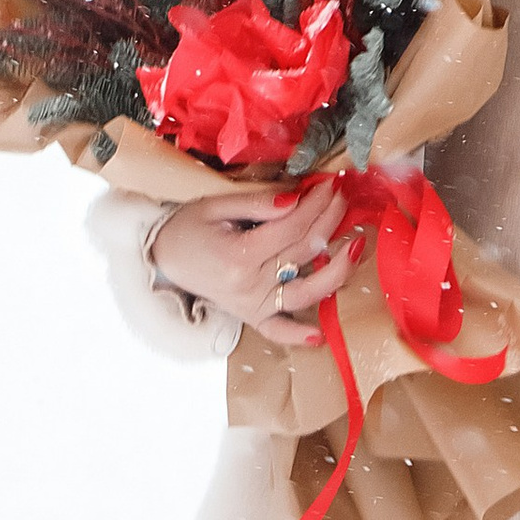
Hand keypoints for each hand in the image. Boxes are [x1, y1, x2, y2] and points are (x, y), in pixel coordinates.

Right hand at [150, 178, 354, 346]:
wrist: (162, 259)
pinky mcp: (251, 317)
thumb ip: (257, 202)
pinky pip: (278, 331)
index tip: (330, 184)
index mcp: (239, 256)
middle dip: (329, 220)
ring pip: (305, 292)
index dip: (317, 203)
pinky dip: (297, 336)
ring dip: (336, 271)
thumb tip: (295, 199)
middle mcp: (249, 286)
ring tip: (357, 246)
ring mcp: (252, 305)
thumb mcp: (216, 205)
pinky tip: (319, 334)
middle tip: (343, 197)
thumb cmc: (189, 228)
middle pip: (304, 251)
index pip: (293, 227)